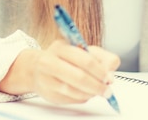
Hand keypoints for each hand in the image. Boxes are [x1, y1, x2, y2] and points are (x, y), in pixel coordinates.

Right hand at [0, 40, 119, 104]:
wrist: (36, 68)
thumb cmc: (63, 57)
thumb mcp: (82, 49)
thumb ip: (100, 57)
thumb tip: (110, 72)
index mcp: (61, 47)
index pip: (85, 59)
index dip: (100, 70)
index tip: (109, 77)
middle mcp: (50, 62)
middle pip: (79, 77)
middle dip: (97, 85)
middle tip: (107, 89)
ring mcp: (47, 80)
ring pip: (74, 91)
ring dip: (91, 93)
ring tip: (99, 91)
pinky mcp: (49, 94)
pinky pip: (71, 100)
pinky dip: (82, 98)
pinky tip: (86, 93)